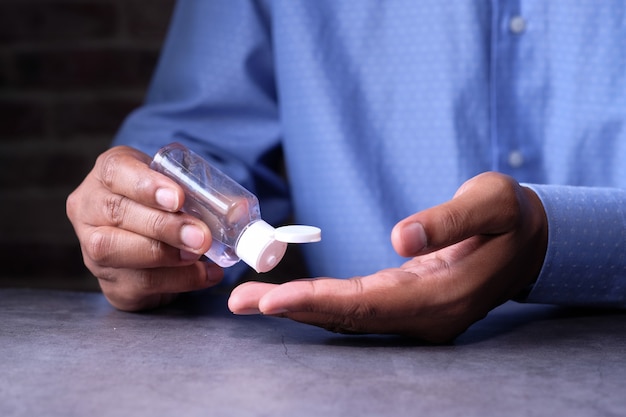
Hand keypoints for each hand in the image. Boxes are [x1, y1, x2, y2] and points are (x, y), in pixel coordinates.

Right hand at [66, 146, 222, 310]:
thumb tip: (235, 209)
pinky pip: (139, 283)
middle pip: (117, 213)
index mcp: (108, 176)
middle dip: (163, 226)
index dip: (146, 185)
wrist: (148, 240)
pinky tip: (205, 274)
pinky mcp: (112, 283)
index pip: (116, 172)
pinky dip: (179, 280)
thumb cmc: (163, 205)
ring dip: (166, 255)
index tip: (178, 198)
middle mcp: (90, 209)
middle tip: (200, 235)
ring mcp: (93, 250)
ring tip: (199, 255)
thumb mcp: (173, 185)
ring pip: (116, 251)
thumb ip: (193, 190)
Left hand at [228, 172, 547, 342]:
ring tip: (249, 301)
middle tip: (240, 302)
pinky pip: (356, 307)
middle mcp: (426, 316)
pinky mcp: (407, 302)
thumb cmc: (509, 216)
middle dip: (293, 309)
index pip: (370, 303)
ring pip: (348, 316)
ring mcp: (416, 315)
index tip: (274, 299)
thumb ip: (448, 220)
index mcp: (444, 295)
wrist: (528, 239)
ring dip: (299, 308)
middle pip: (348, 317)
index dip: (320, 301)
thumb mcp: (490, 202)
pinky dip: (320, 302)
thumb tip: (401, 238)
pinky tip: (289, 296)